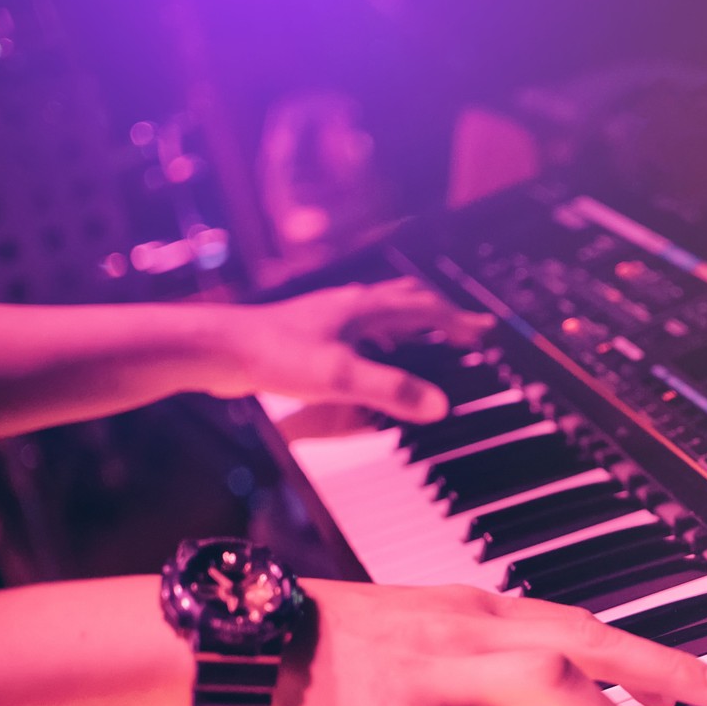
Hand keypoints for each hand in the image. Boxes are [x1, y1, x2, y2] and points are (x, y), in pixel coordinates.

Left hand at [214, 278, 493, 421]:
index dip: (458, 321)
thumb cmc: (276, 356)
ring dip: (410, 321)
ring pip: (381, 310)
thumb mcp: (342, 377)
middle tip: (462, 329)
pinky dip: (379, 335)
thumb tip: (439, 406)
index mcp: (366, 309)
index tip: (485, 329)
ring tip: (425, 337)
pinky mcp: (310, 332)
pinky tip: (368, 353)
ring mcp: (329, 316)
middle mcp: (351, 305)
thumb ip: (392, 391)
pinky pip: (358, 327)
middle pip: (406, 299)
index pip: (425, 309)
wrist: (221, 349)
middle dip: (439, 313)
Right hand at [256, 582, 706, 705]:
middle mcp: (468, 632)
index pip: (577, 621)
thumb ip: (468, 662)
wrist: (242, 641)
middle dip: (665, 667)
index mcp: (471, 609)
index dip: (638, 651)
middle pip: (589, 640)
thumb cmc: (320, 642)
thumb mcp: (409, 633)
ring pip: (552, 686)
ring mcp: (438, 676)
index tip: (686, 678)